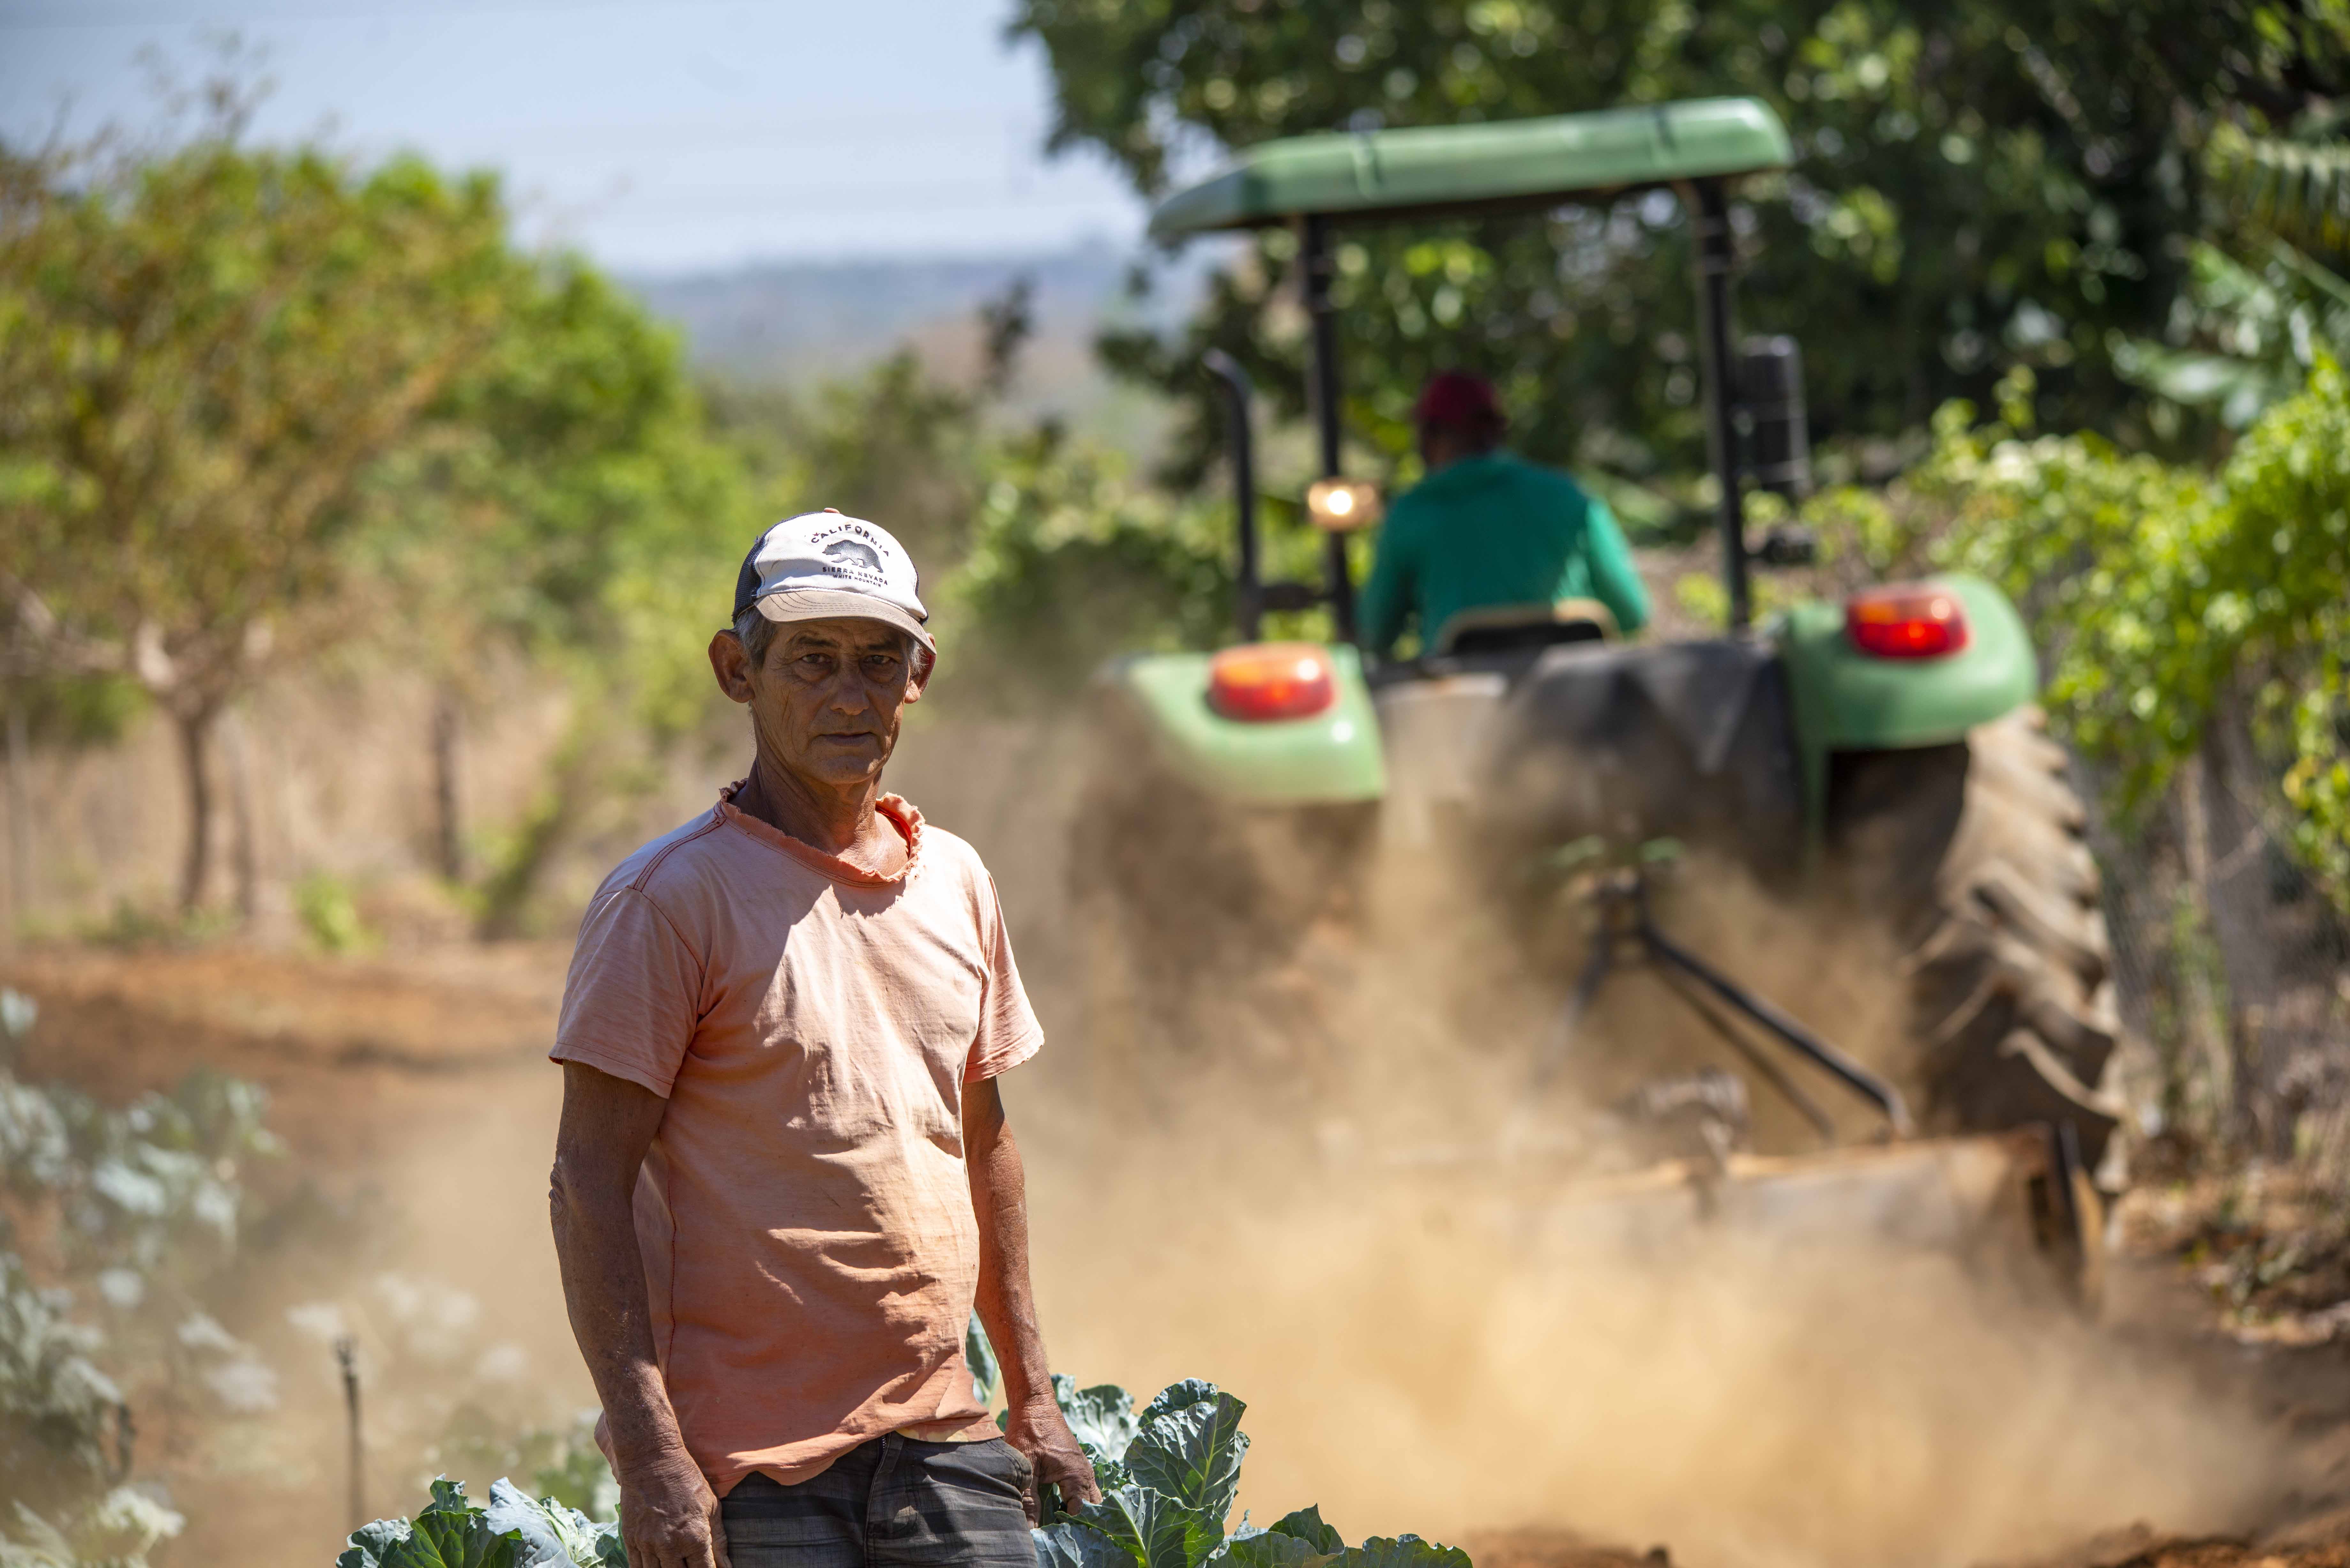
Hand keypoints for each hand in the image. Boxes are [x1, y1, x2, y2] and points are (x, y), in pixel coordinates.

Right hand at [618, 1447, 729, 1567]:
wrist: (652, 1461)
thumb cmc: (687, 1480)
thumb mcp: (711, 1507)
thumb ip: (719, 1541)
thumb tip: (728, 1567)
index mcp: (694, 1538)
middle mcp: (670, 1546)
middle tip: (691, 1563)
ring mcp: (647, 1544)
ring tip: (675, 1563)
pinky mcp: (630, 1539)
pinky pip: (636, 1567)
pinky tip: (656, 1565)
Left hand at [1004, 1394, 1101, 1524]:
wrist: (1035, 1405)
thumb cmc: (1029, 1432)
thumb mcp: (1026, 1466)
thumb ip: (1029, 1499)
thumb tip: (1031, 1530)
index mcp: (1076, 1475)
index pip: (1080, 1512)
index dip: (1067, 1526)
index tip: (1052, 1533)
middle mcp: (1085, 1473)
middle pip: (1092, 1507)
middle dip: (1081, 1521)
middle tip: (1064, 1532)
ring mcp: (1083, 1469)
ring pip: (1090, 1498)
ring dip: (1080, 1511)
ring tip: (1064, 1524)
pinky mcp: (1076, 1466)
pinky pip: (1084, 1489)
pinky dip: (1077, 1500)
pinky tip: (1063, 1508)